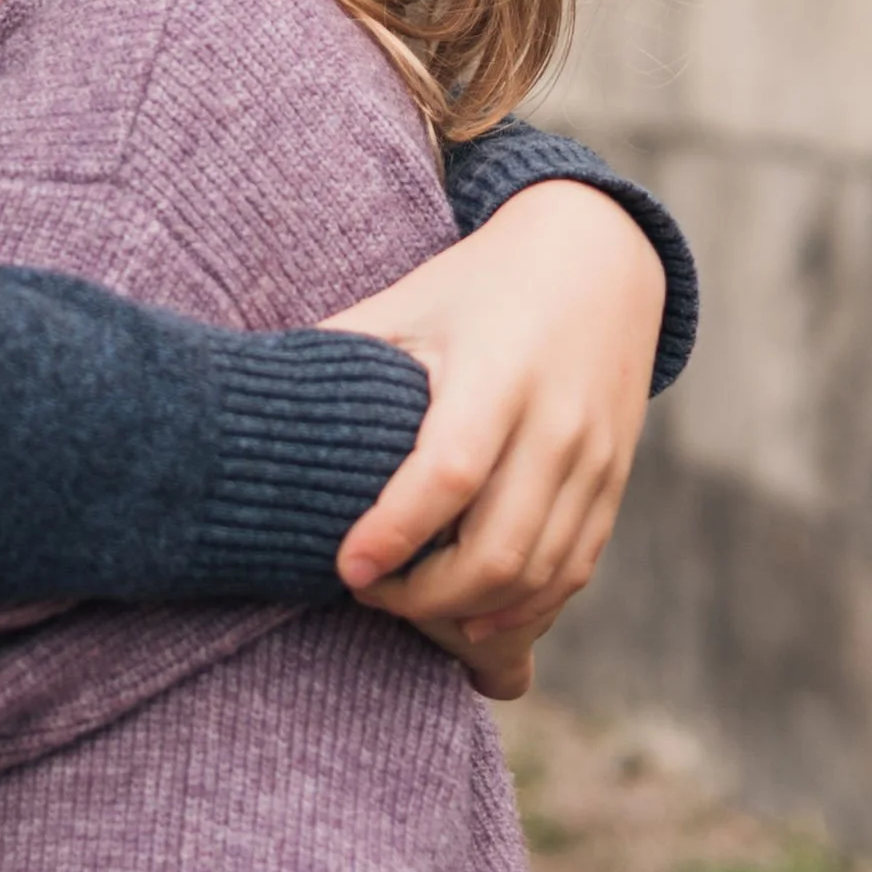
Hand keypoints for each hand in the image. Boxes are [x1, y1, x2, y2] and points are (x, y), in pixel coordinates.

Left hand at [324, 182, 664, 653]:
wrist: (596, 259)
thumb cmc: (479, 283)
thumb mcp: (410, 301)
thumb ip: (342, 347)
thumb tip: (256, 395)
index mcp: (497, 375)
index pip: (449, 473)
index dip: (395, 532)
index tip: (345, 568)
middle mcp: (555, 424)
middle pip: (497, 547)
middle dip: (426, 596)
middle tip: (369, 593)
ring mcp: (594, 458)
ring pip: (539, 573)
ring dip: (472, 610)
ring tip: (411, 607)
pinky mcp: (614, 481)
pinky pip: (574, 569)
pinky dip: (524, 606)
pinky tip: (473, 612)